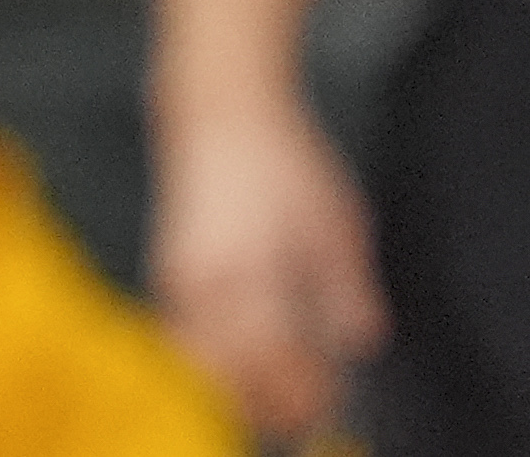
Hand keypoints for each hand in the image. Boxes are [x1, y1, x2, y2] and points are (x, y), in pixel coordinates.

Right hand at [152, 99, 386, 440]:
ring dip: (241, 391)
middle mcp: (206, 287)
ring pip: (206, 367)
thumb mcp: (332, 216)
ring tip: (277, 400)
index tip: (331, 406)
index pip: (277, 363)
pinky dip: (215, 366)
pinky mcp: (166, 279)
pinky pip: (186, 343)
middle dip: (273, 404)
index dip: (305, 394)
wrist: (218, 112)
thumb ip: (347, 286)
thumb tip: (362, 341)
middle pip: (236, 377)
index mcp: (251, 272)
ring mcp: (179, 286)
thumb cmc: (281, 158)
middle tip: (307, 417)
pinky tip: (242, 369)